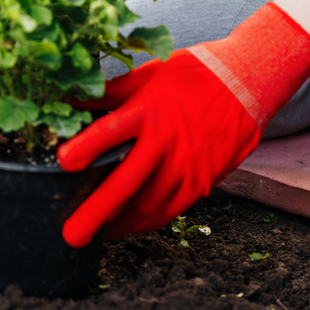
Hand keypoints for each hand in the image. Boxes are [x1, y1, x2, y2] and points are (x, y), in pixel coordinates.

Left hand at [58, 2, 309, 247]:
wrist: (247, 83)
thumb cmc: (192, 75)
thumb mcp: (148, 74)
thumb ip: (110, 92)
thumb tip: (71, 98)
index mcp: (147, 110)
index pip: (110, 131)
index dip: (86, 147)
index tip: (62, 162)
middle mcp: (165, 141)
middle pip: (126, 183)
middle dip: (96, 213)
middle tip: (72, 236)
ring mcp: (186, 165)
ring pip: (148, 206)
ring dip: (120, 224)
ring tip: (97, 234)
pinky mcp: (203, 180)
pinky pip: (171, 210)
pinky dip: (148, 222)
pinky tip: (131, 226)